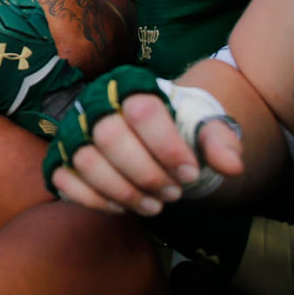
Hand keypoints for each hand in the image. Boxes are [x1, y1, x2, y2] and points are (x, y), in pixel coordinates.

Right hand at [42, 66, 243, 216]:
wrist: (150, 129)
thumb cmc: (176, 126)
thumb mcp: (204, 127)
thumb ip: (220, 141)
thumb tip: (232, 166)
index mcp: (131, 86)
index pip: (141, 111)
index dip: (166, 147)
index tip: (190, 174)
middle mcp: (95, 103)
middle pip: (110, 137)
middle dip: (146, 174)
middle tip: (173, 194)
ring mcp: (74, 131)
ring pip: (87, 162)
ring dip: (124, 192)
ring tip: (155, 206)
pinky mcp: (61, 157)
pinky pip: (66, 181)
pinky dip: (95, 200)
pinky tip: (123, 207)